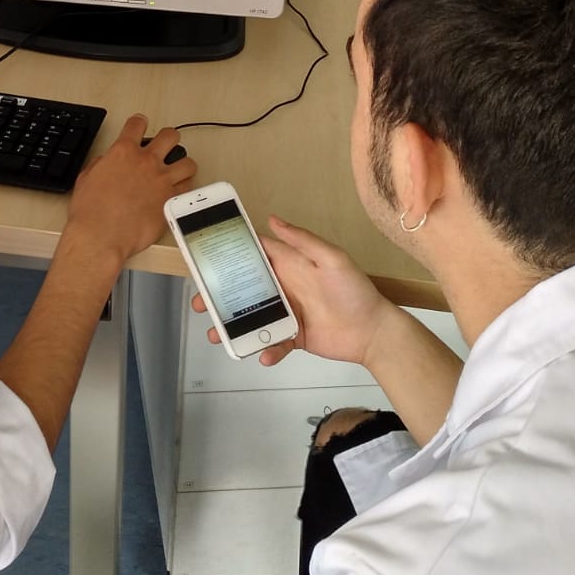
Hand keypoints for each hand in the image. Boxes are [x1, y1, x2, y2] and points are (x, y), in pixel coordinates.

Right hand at [64, 115, 196, 269]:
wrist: (101, 236)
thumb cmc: (90, 212)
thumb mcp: (86, 178)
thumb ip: (101, 164)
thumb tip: (107, 161)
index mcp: (123, 152)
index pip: (136, 124)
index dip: (139, 122)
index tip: (140, 125)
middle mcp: (146, 162)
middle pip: (170, 136)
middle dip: (169, 139)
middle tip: (165, 146)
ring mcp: (162, 180)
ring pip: (187, 162)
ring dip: (183, 165)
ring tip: (178, 171)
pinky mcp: (171, 200)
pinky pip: (188, 187)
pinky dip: (184, 188)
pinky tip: (178, 191)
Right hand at [194, 215, 398, 366]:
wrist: (374, 332)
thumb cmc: (355, 291)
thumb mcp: (332, 259)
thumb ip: (302, 241)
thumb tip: (272, 219)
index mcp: (290, 264)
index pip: (254, 254)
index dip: (229, 254)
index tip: (204, 258)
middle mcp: (283, 287)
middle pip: (244, 289)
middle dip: (220, 295)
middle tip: (200, 303)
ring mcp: (286, 312)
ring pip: (251, 318)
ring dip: (233, 326)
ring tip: (218, 335)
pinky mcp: (292, 336)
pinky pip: (272, 342)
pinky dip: (265, 350)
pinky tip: (262, 354)